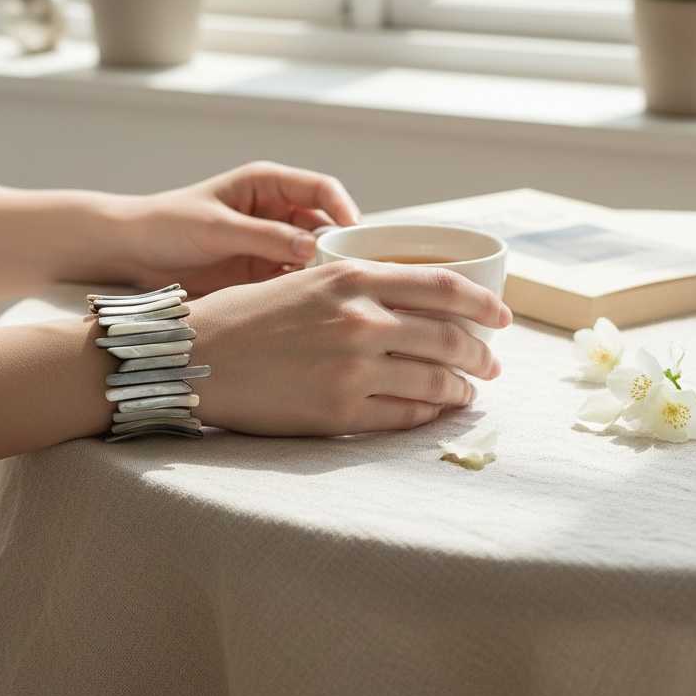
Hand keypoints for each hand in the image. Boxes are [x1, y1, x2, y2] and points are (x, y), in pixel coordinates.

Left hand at [128, 161, 361, 293]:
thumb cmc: (168, 224)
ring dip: (323, 271)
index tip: (355, 234)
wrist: (134, 251)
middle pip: (325, 224)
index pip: (322, 188)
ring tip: (331, 293)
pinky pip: (294, 278)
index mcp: (267, 184)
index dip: (344, 208)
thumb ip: (263, 237)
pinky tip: (307, 305)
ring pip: (314, 255)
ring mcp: (271, 243)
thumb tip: (310, 248)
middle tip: (349, 272)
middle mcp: (277, 211)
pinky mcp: (262, 271)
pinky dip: (303, 289)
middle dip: (339, 245)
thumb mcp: (216, 227)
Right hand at [191, 260, 512, 435]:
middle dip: (481, 353)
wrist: (194, 356)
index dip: (482, 303)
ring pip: (435, 381)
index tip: (500, 316)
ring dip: (462, 388)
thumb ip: (357, 287)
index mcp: (351, 278)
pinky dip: (430, 415)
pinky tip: (435, 412)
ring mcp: (353, 369)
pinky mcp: (339, 413)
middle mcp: (360, 320)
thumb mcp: (304, 280)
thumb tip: (410, 303)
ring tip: (468, 391)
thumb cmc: (242, 315)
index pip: (443, 286)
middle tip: (491, 363)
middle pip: (450, 337)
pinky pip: (405, 417)